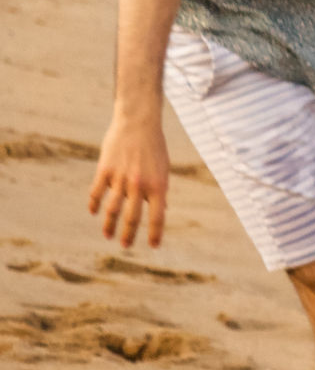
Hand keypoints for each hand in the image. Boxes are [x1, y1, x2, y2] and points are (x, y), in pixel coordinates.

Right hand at [86, 106, 170, 248]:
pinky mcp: (104, 170)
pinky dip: (94, 205)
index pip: (157, 216)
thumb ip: (160, 190)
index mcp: (158, 185)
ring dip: (109, 225)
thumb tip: (163, 210)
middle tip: (125, 245)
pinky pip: (97, 193)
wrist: (138, 123)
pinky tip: (94, 212)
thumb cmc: (154, 148)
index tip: (153, 246)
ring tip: (108, 235)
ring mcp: (120, 178)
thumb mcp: (164, 169)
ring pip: (112, 209)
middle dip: (128, 235)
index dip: (155, 233)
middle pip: (132, 217)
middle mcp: (139, 185)